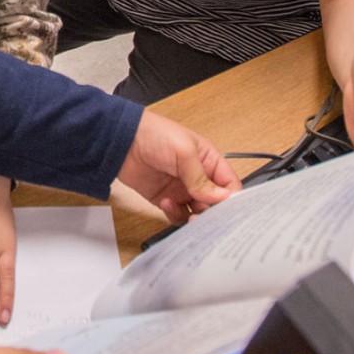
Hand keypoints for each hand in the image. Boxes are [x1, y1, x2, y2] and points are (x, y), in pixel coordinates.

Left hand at [115, 109, 240, 222]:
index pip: (230, 185)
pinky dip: (175, 215)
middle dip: (213, 214)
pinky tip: (166, 203)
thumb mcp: (184, 152)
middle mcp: (199, 178)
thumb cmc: (155, 134)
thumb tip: (222, 198)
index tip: (227, 212)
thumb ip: (202, 178)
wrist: (121, 140)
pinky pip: (178, 215)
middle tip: (205, 218)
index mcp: (209, 161)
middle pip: (216, 204)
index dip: (231, 200)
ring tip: (187, 214)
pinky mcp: (166, 200)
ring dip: (195, 218)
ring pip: (198, 214)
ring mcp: (182, 190)